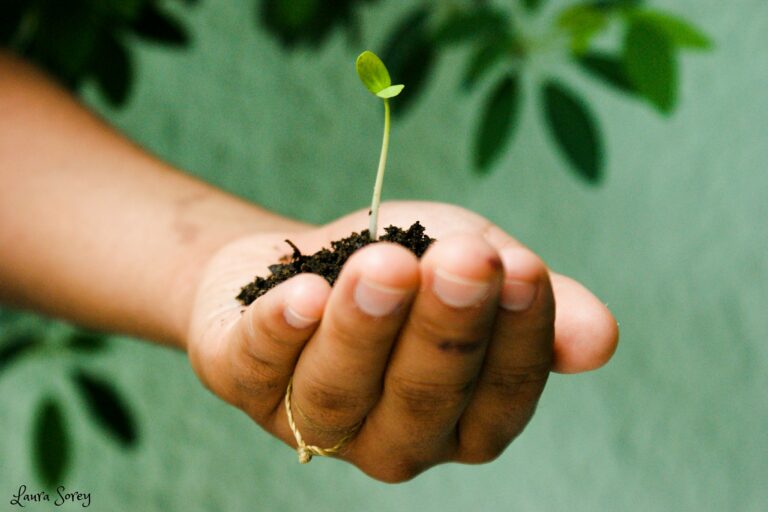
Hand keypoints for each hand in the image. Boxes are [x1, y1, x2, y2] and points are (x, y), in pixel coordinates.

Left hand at [186, 201, 617, 481]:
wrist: (295, 266)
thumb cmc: (399, 269)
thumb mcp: (472, 269)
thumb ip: (533, 301)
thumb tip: (601, 339)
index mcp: (461, 419)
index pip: (501, 396)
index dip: (516, 338)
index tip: (522, 270)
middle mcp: (393, 438)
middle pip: (423, 400)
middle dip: (445, 331)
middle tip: (465, 260)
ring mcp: (315, 422)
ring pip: (341, 391)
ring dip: (366, 329)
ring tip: (385, 267)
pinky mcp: (247, 385)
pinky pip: (261, 365)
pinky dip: (280, 331)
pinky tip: (302, 293)